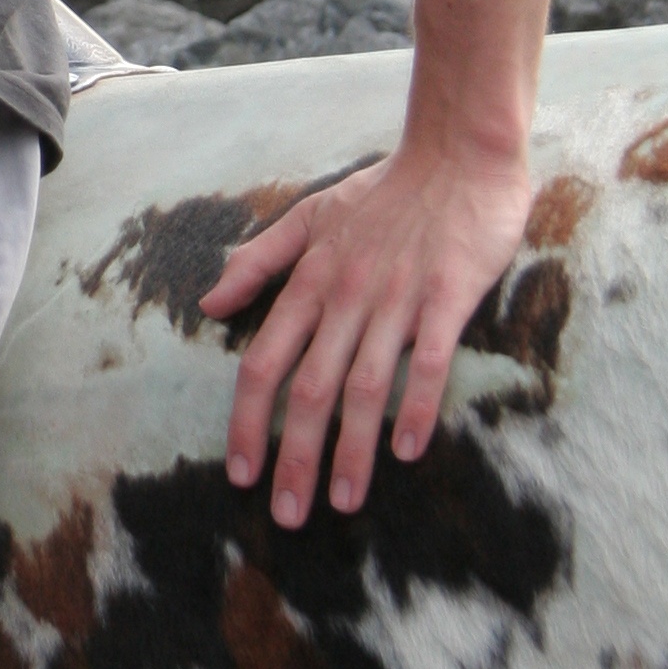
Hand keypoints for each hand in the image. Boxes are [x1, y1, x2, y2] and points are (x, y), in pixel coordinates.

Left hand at [201, 129, 531, 524]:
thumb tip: (209, 304)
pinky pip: (429, 360)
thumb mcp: (309, 215)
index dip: (246, 420)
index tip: (239, 471)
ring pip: (365, 385)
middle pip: (309, 387)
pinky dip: (416, 405)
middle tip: (286, 514)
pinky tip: (408, 450)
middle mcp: (345, 295)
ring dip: (351, 448)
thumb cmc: (385, 190)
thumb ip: (259, 260)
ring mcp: (397, 297)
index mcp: (309, 280)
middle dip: (294, 455)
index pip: (263, 361)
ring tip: (342, 502)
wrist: (457, 154)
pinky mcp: (448, 296)